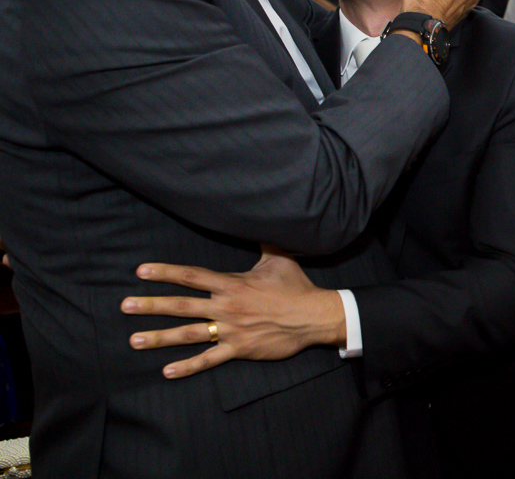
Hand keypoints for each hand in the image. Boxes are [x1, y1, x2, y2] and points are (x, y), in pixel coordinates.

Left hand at [122, 246, 345, 378]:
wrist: (313, 316)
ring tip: (134, 339)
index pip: (192, 276)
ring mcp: (231, 330)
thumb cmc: (296, 286)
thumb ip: (262, 243)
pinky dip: (188, 366)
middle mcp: (227, 307)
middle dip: (151, 306)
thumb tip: (257, 221)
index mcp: (232, 284)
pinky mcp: (239, 349)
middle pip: (181, 306)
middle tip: (125, 306)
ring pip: (188, 333)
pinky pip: (209, 359)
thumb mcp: (279, 259)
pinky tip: (167, 371)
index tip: (141, 271)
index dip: (165, 273)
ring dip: (159, 337)